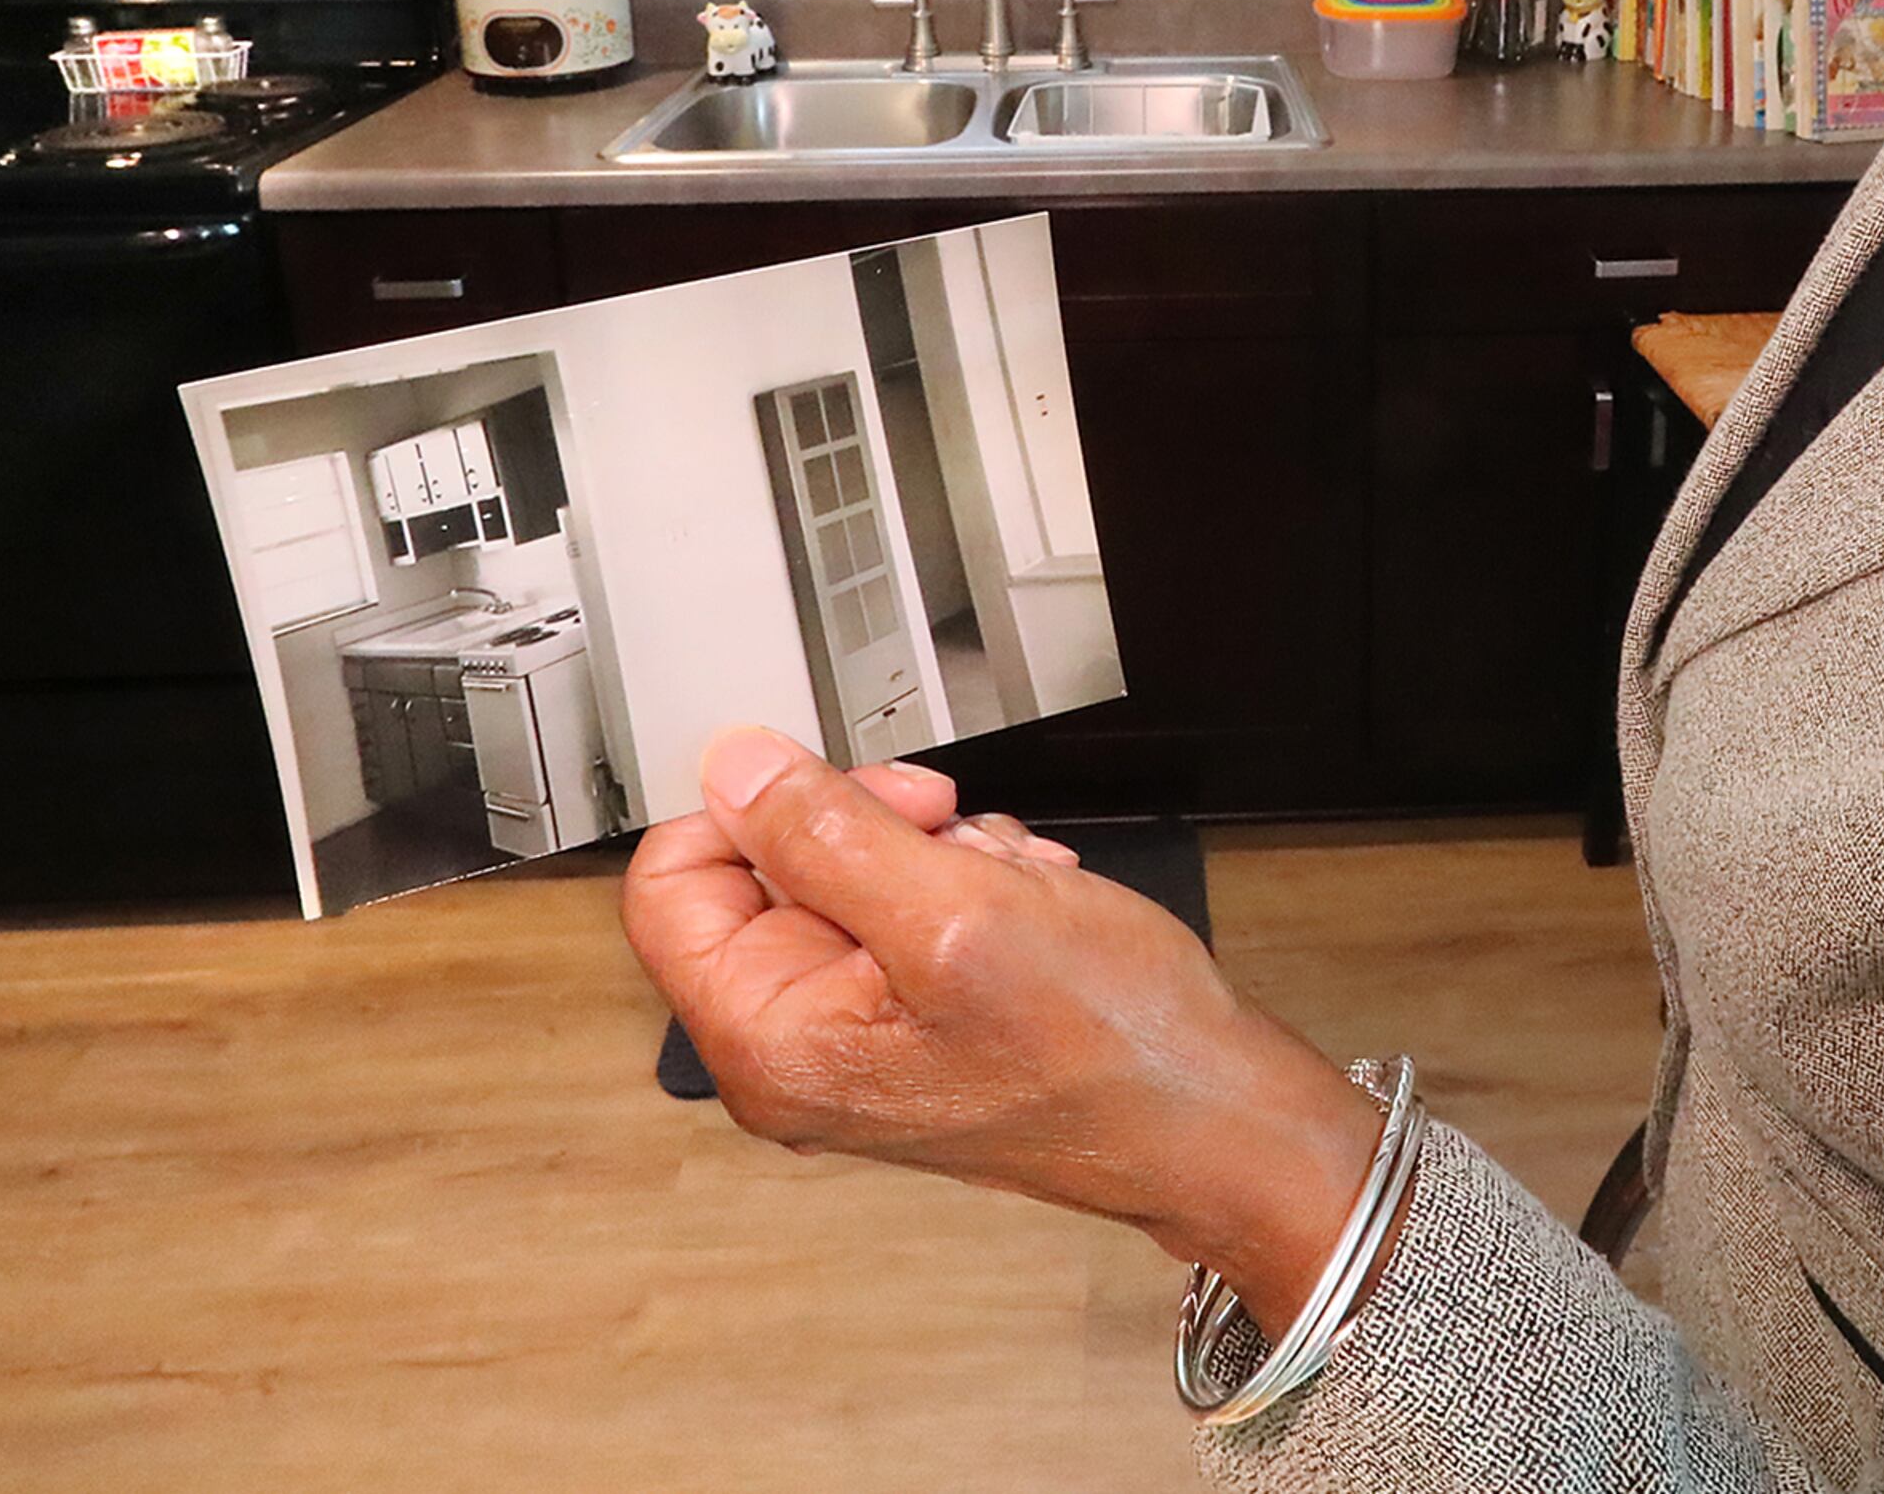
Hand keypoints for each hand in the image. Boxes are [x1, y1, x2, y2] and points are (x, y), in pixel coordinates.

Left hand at [623, 726, 1388, 1324]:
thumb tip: (734, 769)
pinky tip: (1026, 905)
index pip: (671, 884)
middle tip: (944, 830)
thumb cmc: (1105, 1052)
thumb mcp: (955, 910)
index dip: (748, 810)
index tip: (832, 785)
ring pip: (850, 875)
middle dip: (868, 825)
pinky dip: (969, 883)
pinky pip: (908, 907)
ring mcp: (859, 1040)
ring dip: (936, 851)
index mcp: (770, 1041)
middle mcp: (797, 1051)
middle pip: (766, 870)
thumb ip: (826, 833)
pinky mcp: (915, 1022)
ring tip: (1008, 884)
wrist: (1212, 1114)